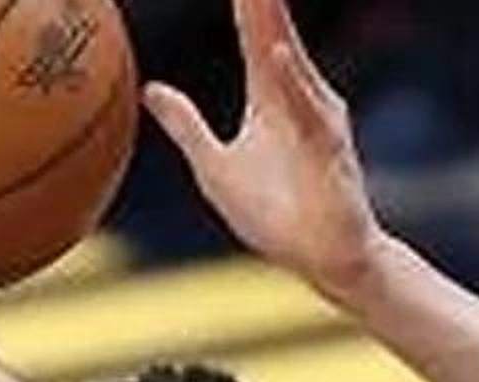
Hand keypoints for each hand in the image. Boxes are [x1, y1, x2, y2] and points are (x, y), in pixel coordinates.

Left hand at [144, 0, 381, 289]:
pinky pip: (307, 115)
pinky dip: (292, 84)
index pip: (255, 37)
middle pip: (275, 37)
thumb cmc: (276, 216)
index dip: (247, 4)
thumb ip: (187, 126)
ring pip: (291, 65)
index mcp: (271, 98)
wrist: (321, 259)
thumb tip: (150, 89)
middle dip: (262, 3)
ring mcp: (317, 123)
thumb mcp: (214, 167)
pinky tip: (277, 55)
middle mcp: (299, 100)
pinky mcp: (328, 153)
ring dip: (274, 26)